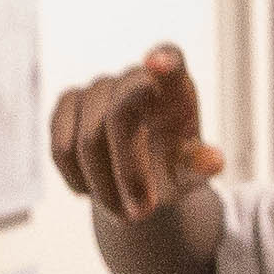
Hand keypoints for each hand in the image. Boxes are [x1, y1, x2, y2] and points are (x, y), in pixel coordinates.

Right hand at [50, 46, 223, 218]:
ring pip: (87, 140)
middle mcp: (134, 76)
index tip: (157, 63)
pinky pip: (61, 148)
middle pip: (119, 116)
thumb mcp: (192, 171)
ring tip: (125, 213)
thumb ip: (198, 164)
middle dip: (128, 171)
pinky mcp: (68, 104)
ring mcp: (98, 87)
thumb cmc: (174, 166)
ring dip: (104, 187)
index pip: (170, 58)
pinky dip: (78, 180)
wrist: (141, 176)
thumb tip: (213, 162)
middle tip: (142, 215)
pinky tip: (94, 191)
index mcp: (175, 85)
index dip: (163, 60)